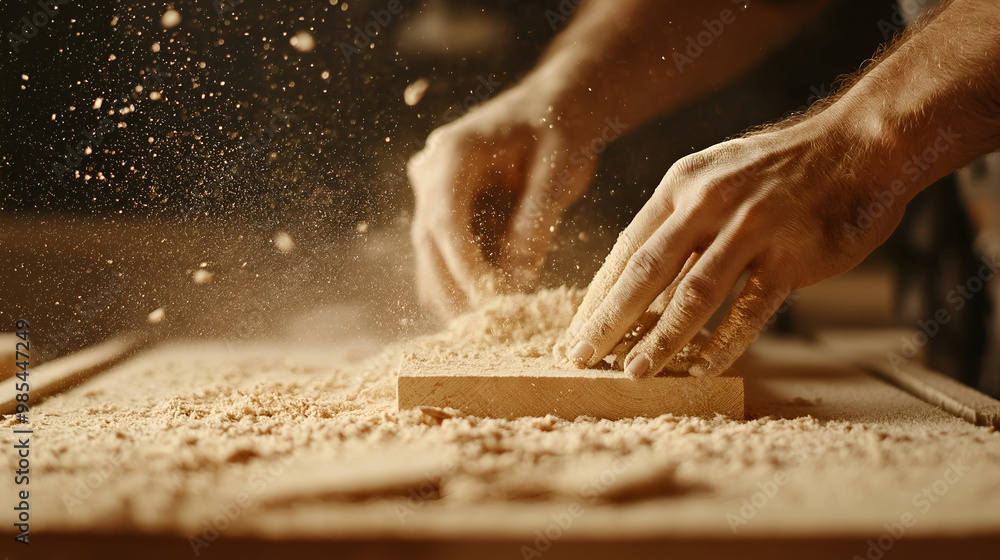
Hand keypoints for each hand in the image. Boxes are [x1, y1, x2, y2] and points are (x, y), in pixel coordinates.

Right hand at [408, 83, 601, 317]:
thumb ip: (534, 224)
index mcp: (454, 153)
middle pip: (430, 240)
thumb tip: (515, 283)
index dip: (462, 267)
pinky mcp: (449, 205)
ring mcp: (436, 188)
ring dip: (454, 288)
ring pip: (432, 250)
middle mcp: (433, 170)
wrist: (562, 101)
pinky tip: (485, 304)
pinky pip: (448, 248)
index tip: (485, 302)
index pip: (445, 220)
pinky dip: (464, 275)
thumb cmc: (563, 126)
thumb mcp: (556, 173)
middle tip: (480, 328)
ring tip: (482, 325)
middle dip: (453, 287)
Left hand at [560, 116, 908, 377]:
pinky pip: (749, 309)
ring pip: (692, 295)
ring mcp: (751, 228)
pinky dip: (723, 344)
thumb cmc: (781, 168)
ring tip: (634, 372)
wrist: (861, 143)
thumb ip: (680, 220)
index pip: (626, 250)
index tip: (575, 331)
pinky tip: (701, 369)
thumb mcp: (716, 176)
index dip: (597, 296)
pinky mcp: (792, 254)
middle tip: (579, 357)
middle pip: (644, 273)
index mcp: (680, 186)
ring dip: (660, 339)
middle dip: (607, 321)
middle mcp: (707, 204)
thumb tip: (639, 276)